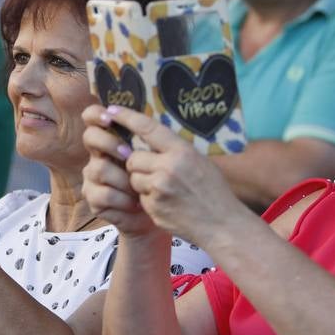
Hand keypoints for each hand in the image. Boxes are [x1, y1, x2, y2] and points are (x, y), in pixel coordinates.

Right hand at [80, 104, 155, 236]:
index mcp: (111, 140)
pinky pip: (103, 194)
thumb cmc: (157, 181)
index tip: (110, 117)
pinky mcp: (93, 198)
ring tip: (139, 189)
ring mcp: (92, 177)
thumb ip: (149, 138)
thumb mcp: (157, 156)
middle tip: (127, 154)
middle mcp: (98, 155)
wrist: (156, 214)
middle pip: (90, 137)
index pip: (93, 118)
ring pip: (99, 168)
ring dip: (123, 178)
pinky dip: (123, 199)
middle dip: (109, 143)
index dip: (96, 114)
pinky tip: (135, 204)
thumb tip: (148, 120)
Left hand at [98, 105, 244, 246]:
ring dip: (142, 183)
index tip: (112, 110)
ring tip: (165, 190)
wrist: (222, 224)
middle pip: (133, 158)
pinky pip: (140, 198)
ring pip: (133, 178)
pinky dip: (148, 200)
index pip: (147, 128)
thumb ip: (175, 150)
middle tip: (155, 172)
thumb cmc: (213, 191)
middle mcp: (169, 167)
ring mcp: (160, 189)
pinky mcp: (153, 207)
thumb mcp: (200, 161)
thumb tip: (151, 136)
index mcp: (182, 151)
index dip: (126, 117)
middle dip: (137, 164)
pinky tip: (167, 204)